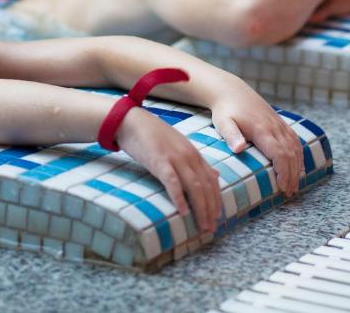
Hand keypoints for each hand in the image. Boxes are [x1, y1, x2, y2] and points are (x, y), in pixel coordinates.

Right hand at [116, 107, 221, 233]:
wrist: (132, 120)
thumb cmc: (153, 135)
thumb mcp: (179, 146)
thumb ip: (197, 162)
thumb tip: (216, 175)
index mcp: (194, 153)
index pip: (212, 181)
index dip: (216, 200)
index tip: (217, 217)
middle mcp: (188, 156)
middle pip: (206, 187)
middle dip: (211, 209)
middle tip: (211, 228)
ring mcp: (174, 158)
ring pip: (194, 187)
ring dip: (200, 208)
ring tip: (202, 225)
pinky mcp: (159, 161)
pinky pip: (173, 182)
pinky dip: (179, 198)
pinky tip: (183, 212)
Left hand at [209, 91, 303, 198]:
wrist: (232, 91)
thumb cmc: (225, 110)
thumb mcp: (223, 122)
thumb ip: (232, 136)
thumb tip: (239, 149)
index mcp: (261, 129)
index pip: (279, 154)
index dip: (283, 172)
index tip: (282, 188)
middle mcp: (274, 127)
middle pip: (290, 154)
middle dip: (292, 175)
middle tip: (289, 193)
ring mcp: (279, 124)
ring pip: (295, 147)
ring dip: (297, 167)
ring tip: (294, 185)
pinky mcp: (280, 123)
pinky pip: (295, 140)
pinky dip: (299, 155)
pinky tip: (298, 167)